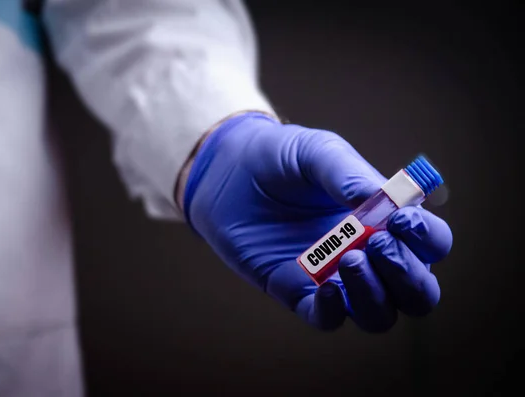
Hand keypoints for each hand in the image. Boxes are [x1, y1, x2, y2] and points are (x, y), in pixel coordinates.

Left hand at [181, 112, 451, 331]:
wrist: (228, 170)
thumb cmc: (280, 157)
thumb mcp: (318, 153)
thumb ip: (349, 174)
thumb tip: (382, 201)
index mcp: (383, 219)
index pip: (430, 243)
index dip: (427, 239)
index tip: (401, 220)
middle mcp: (366, 253)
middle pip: (416, 290)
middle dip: (408, 276)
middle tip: (377, 243)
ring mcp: (334, 276)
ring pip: (378, 314)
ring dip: (375, 296)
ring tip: (349, 258)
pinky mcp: (296, 290)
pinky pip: (327, 319)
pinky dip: (334, 312)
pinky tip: (325, 288)